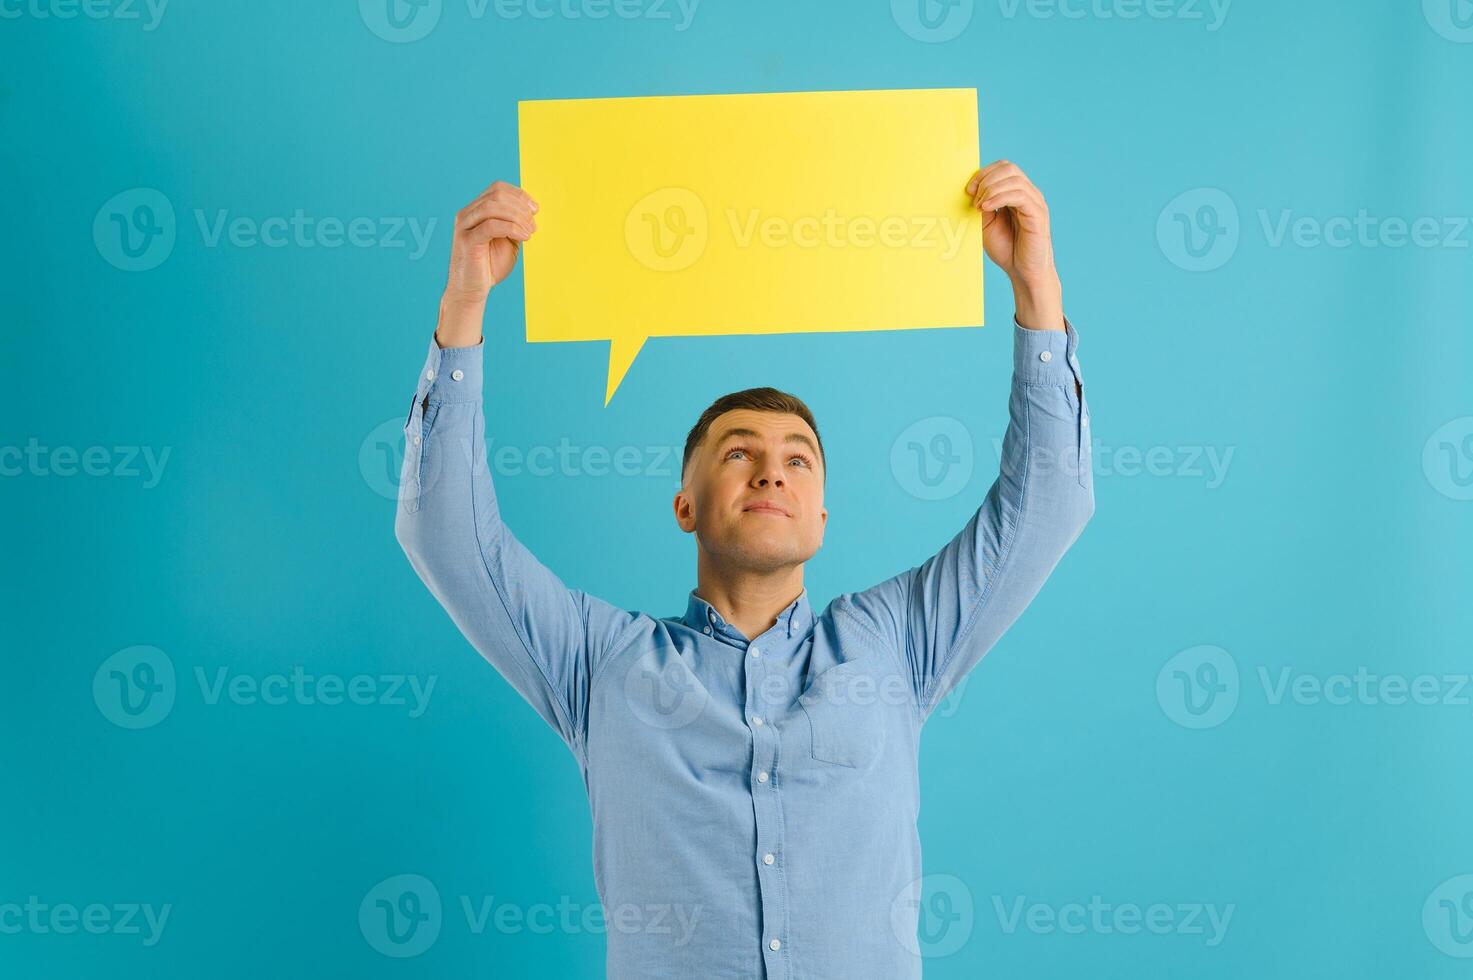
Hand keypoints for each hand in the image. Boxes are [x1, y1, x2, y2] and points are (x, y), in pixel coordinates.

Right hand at [436, 180, 538, 346]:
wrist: (472, 290)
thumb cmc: (489, 265)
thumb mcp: (508, 240)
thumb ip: (516, 224)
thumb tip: (531, 211)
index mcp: (476, 210)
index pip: (497, 188)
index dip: (519, 195)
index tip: (535, 210)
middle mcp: (467, 214)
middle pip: (497, 195)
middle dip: (521, 207)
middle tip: (533, 226)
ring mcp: (465, 226)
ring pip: (493, 207)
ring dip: (518, 217)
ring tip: (529, 232)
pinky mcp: (467, 240)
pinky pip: (491, 226)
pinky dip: (512, 228)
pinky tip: (523, 238)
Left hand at [964, 161, 1063, 330]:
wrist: (1024, 273)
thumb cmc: (1007, 249)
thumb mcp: (986, 224)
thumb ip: (982, 205)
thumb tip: (971, 190)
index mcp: (1017, 193)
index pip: (1003, 168)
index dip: (983, 173)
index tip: (968, 190)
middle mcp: (1029, 194)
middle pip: (1009, 168)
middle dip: (986, 179)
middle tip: (973, 198)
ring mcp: (1035, 202)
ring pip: (1014, 179)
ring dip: (991, 189)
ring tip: (980, 207)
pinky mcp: (1038, 214)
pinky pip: (1020, 195)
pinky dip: (1000, 197)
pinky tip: (987, 208)